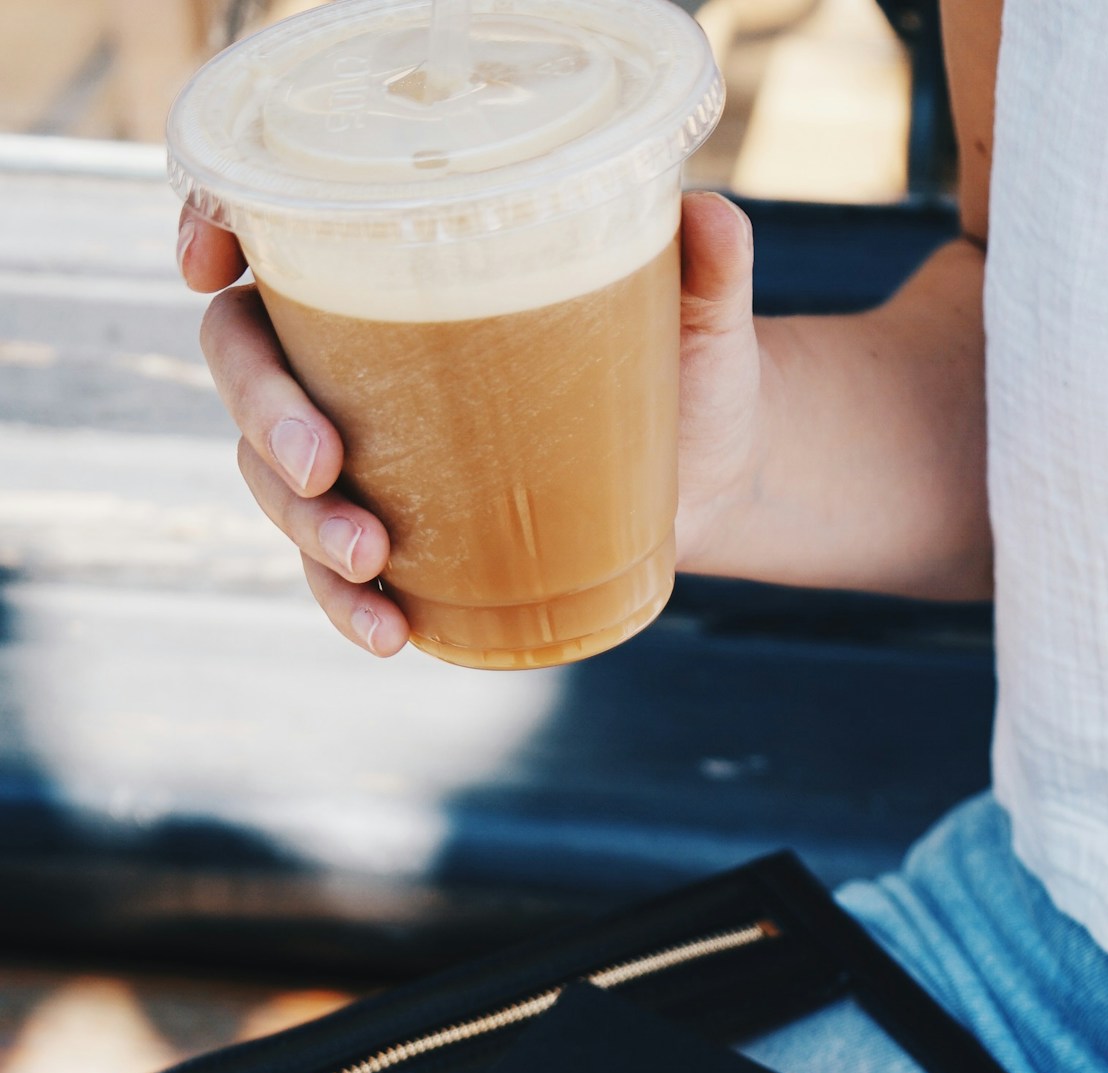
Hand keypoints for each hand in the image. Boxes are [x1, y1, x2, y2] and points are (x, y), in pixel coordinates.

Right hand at [177, 187, 763, 651]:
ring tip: (371, 560)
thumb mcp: (701, 311)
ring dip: (303, 528)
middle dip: (265, 418)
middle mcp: (359, 356)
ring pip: (276, 482)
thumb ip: (707, 262)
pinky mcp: (404, 538)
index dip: (211, 237)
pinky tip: (392, 632)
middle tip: (324, 463)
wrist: (716, 474)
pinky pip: (340, 578)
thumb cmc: (689, 367)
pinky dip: (352, 608)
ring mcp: (372, 453)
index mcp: (397, 267)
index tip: (207, 267)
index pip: (270, 235)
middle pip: (247, 367)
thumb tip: (713, 220)